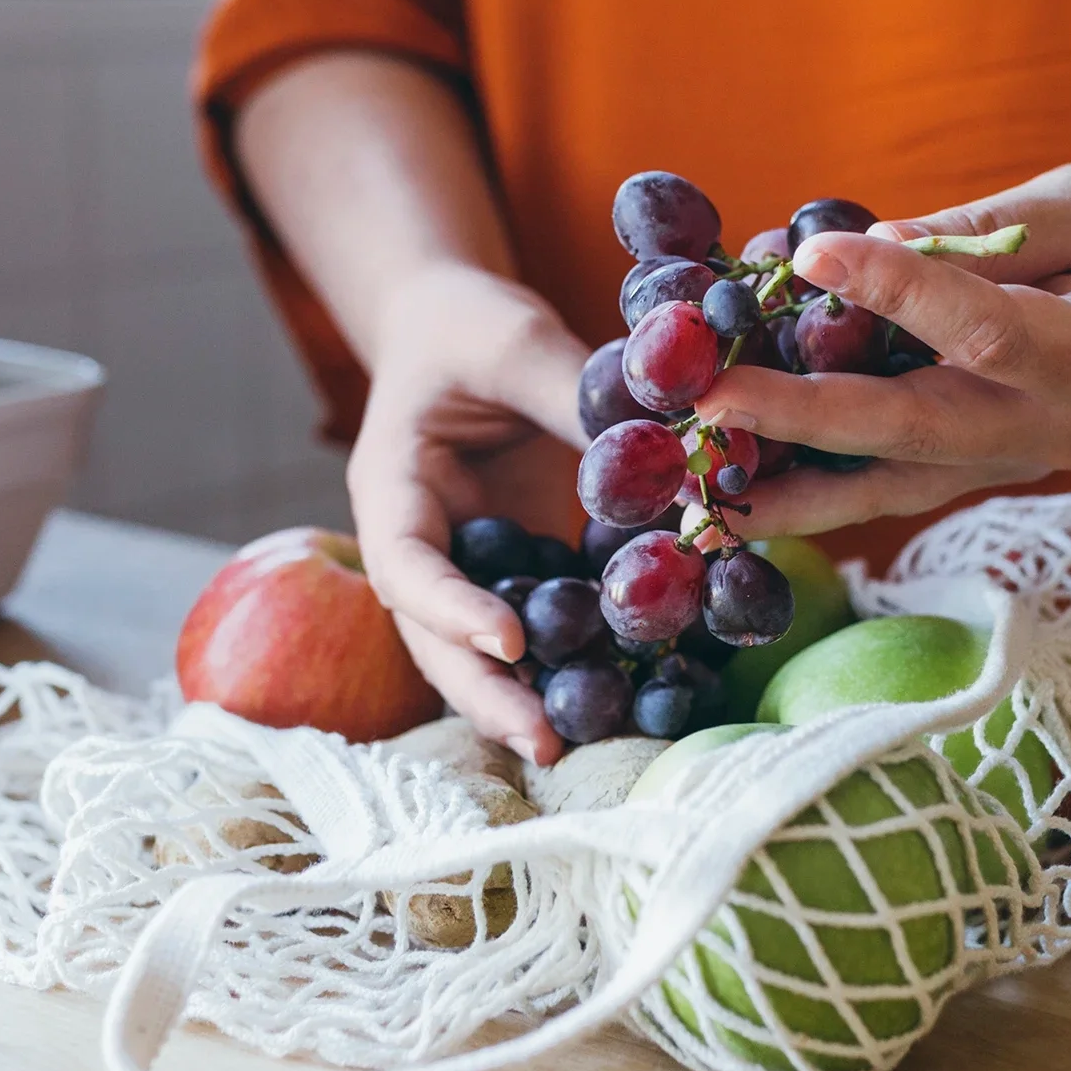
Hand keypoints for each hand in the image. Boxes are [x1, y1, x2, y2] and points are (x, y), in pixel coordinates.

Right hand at [346, 267, 588, 763]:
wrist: (458, 325)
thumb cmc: (470, 326)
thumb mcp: (517, 342)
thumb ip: (579, 397)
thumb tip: (676, 457)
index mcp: (393, 489)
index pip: (406, 564)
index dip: (451, 609)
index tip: (509, 642)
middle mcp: (423, 544)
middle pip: (436, 638)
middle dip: (487, 694)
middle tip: (546, 743)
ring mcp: (469, 566)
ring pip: (485, 651)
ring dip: (531, 697)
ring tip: (585, 745)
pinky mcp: (518, 569)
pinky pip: (544, 625)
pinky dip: (580, 658)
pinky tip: (634, 691)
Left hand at [696, 162, 1070, 536]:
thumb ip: (985, 232)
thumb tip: (863, 252)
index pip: (984, 330)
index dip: (898, 294)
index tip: (809, 256)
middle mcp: (1055, 430)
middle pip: (915, 432)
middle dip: (803, 420)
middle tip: (711, 403)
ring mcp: (1019, 463)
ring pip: (891, 485)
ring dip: (790, 488)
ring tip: (697, 492)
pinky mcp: (986, 470)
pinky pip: (893, 485)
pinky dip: (817, 489)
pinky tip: (739, 489)